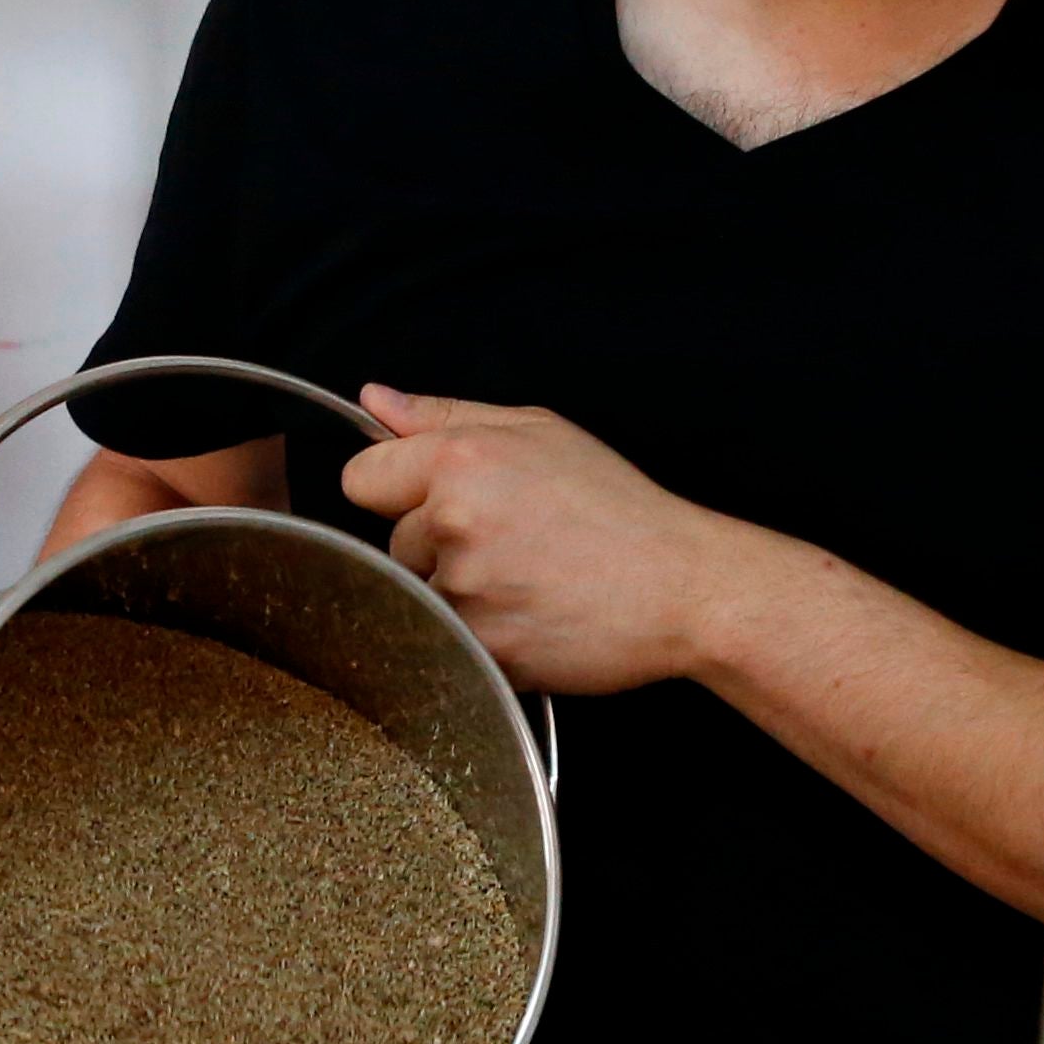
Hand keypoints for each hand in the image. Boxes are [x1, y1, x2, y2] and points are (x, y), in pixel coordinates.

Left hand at [338, 384, 743, 692]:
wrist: (682, 587)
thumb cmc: (618, 508)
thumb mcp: (538, 432)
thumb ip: (443, 414)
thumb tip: (374, 399)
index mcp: (460, 457)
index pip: (361, 478)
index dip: (397, 491)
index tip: (436, 502)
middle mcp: (453, 520)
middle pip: (395, 542)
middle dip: (439, 546)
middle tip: (514, 544)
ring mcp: (465, 589)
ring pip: (420, 593)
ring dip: (459, 594)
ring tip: (526, 582)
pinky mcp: (481, 645)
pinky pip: (449, 637)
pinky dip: (481, 635)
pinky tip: (529, 617)